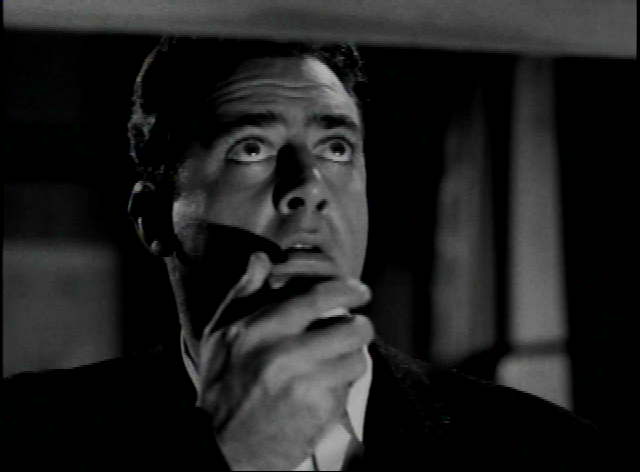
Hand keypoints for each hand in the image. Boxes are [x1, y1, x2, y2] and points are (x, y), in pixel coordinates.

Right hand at [195, 252, 373, 469]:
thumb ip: (242, 293)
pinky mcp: (318, 410)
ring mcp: (304, 384)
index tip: (358, 289)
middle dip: (360, 326)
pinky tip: (324, 386)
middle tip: (356, 328)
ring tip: (336, 361)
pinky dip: (343, 384)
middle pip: (351, 328)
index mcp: (259, 329)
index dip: (347, 288)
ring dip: (351, 358)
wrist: (222, 446)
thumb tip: (261, 258)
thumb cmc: (223, 386)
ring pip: (356, 358)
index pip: (318, 297)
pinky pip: (349, 386)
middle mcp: (283, 354)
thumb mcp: (221, 334)